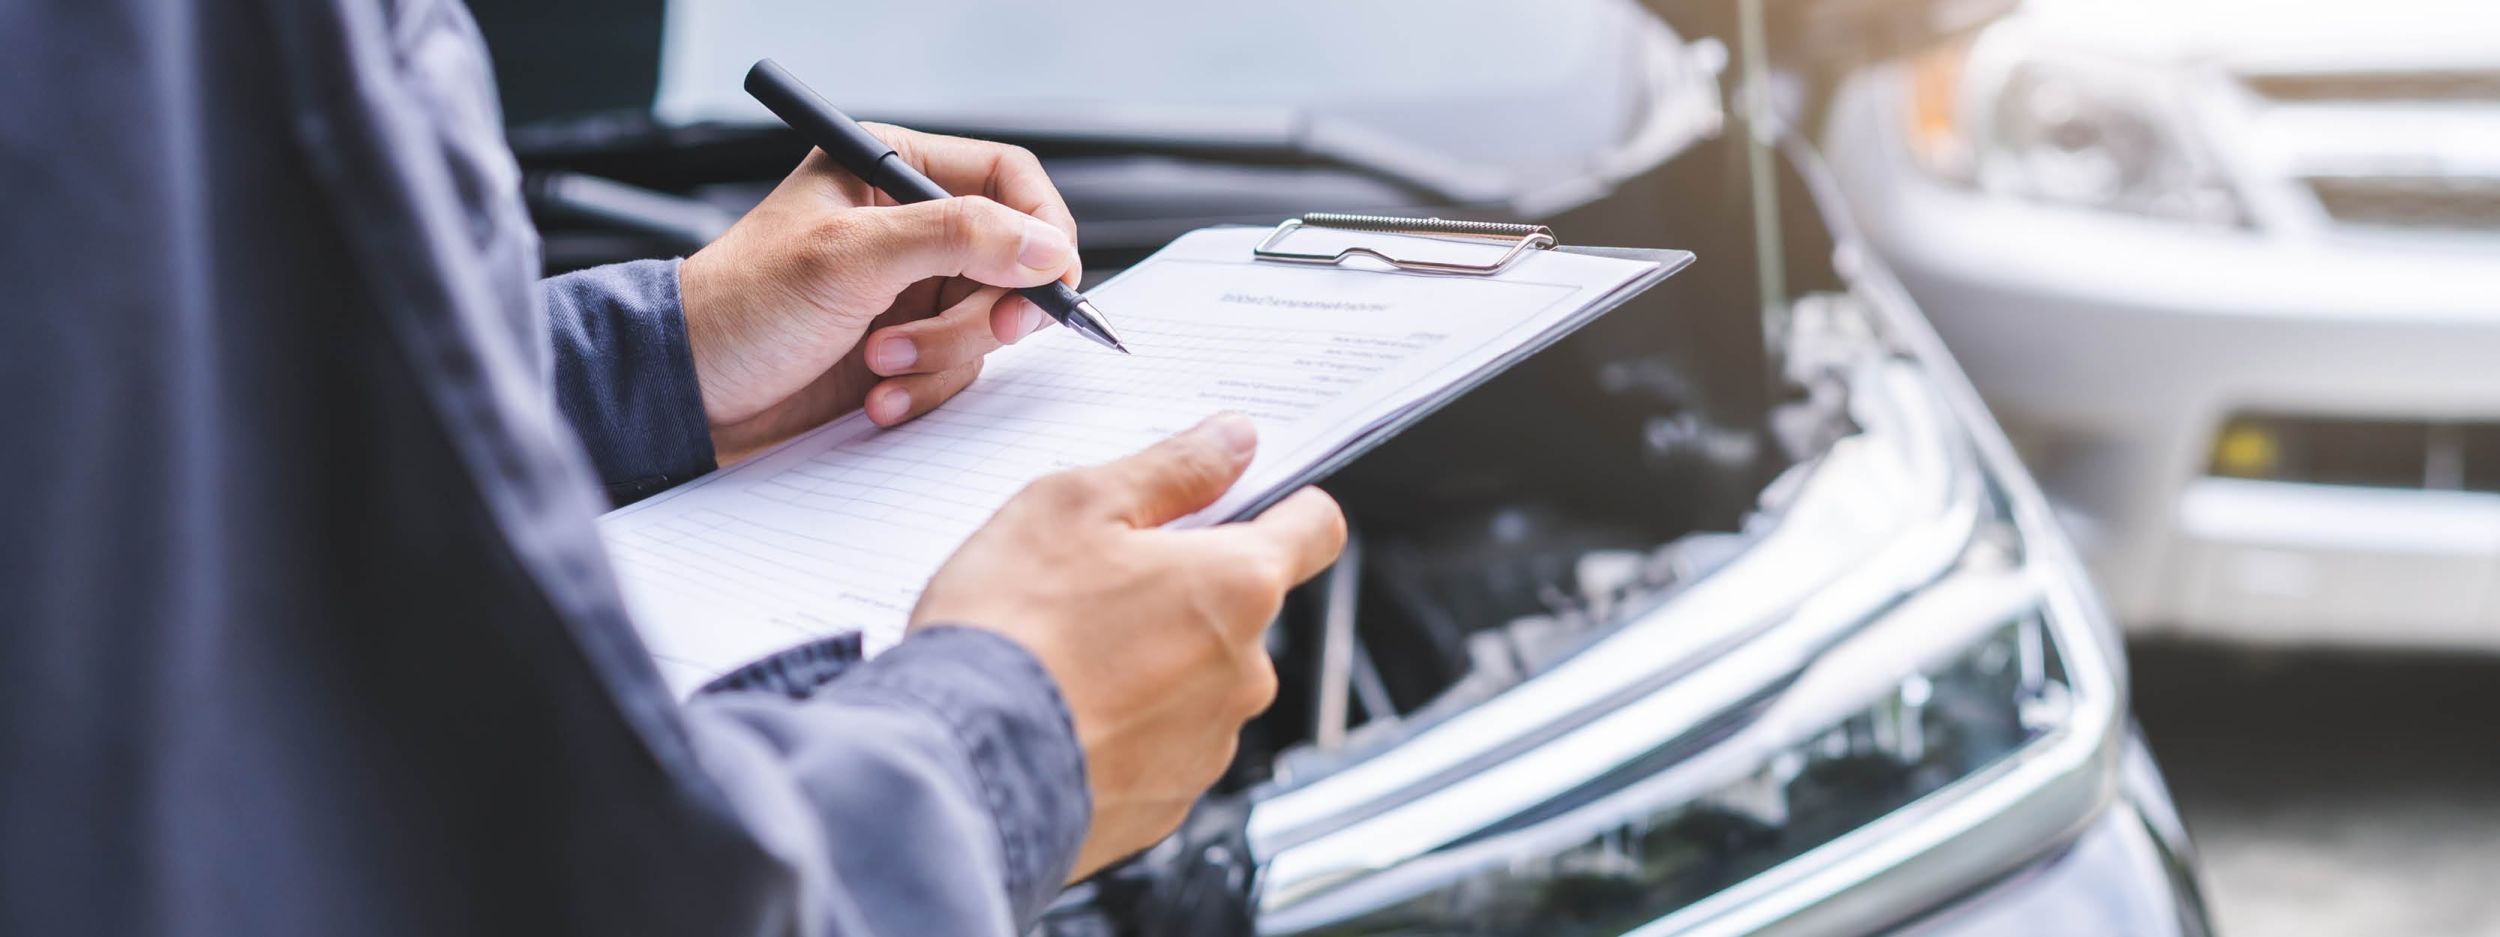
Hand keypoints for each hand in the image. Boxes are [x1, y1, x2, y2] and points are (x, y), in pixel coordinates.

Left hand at [677, 125, 1080, 461]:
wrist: (690, 393)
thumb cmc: (742, 306)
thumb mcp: (851, 257)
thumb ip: (957, 238)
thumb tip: (1047, 246)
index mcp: (892, 169)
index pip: (1009, 179)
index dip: (1042, 228)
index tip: (1049, 279)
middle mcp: (910, 225)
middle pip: (1014, 259)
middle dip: (988, 309)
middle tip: (984, 333)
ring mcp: (912, 290)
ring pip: (992, 322)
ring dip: (943, 355)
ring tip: (879, 363)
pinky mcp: (908, 347)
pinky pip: (961, 370)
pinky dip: (926, 388)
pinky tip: (875, 395)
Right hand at [909, 414, 1348, 879]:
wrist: (959, 769)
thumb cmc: (1011, 630)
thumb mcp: (1075, 507)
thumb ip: (1169, 469)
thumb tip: (1233, 442)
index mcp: (1238, 586)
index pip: (1315, 530)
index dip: (1285, 506)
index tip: (1246, 500)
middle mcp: (1245, 673)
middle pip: (1241, 609)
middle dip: (1185, 590)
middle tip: (1099, 582)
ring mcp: (1209, 746)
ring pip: (1198, 681)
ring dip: (1151, 662)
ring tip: (1066, 655)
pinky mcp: (1167, 804)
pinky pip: (1159, 746)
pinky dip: (1123, 726)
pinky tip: (1060, 713)